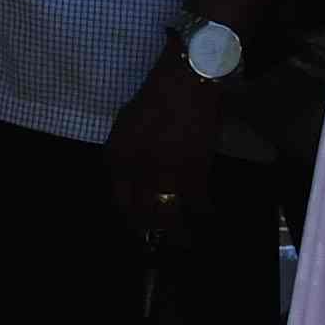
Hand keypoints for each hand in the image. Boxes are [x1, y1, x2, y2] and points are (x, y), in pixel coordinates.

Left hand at [107, 49, 226, 239]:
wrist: (185, 83)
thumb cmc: (154, 99)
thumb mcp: (124, 127)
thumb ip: (125, 155)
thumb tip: (134, 181)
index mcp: (116, 157)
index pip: (119, 199)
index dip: (130, 217)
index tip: (138, 225)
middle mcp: (136, 170)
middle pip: (141, 212)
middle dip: (151, 230)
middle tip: (160, 239)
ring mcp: (165, 171)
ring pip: (169, 212)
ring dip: (178, 231)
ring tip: (185, 240)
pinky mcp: (195, 168)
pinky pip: (198, 199)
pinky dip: (204, 210)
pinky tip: (208, 214)